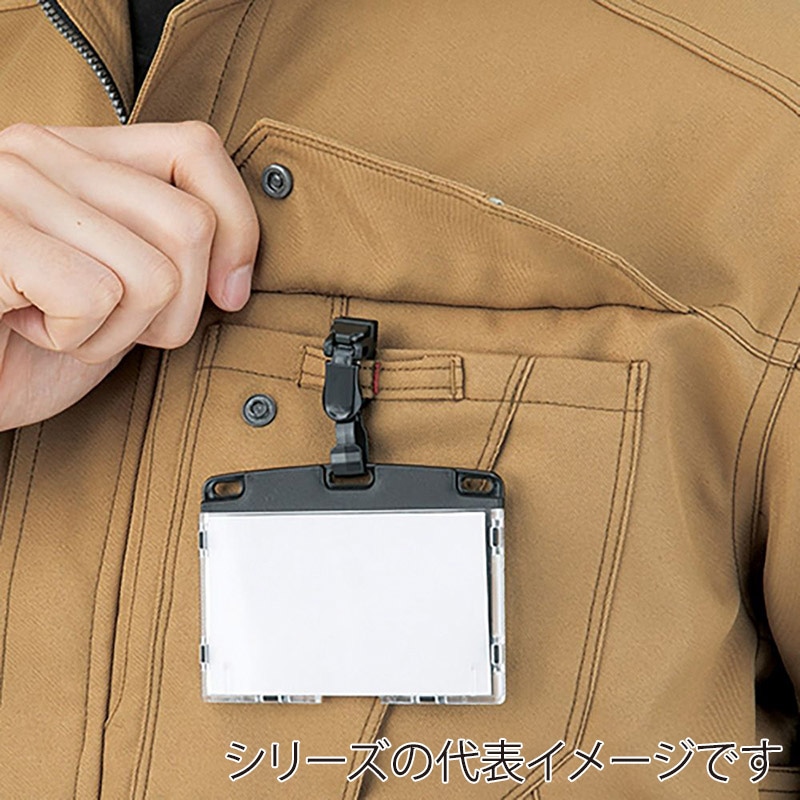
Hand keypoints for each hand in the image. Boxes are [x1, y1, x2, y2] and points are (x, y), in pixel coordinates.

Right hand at [0, 121, 258, 429]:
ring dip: (120, 331)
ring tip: (65, 323)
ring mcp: (8, 187)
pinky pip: (95, 296)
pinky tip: (31, 328)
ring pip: (154, 274)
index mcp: (77, 153)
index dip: (237, 228)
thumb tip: (239, 271)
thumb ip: (168, 254)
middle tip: (116, 321)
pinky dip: (78, 339)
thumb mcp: (121, 290)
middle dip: (177, 307)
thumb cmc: (32, 343)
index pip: (197, 149)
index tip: (229, 291)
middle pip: (191, 224)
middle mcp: (39, 153)